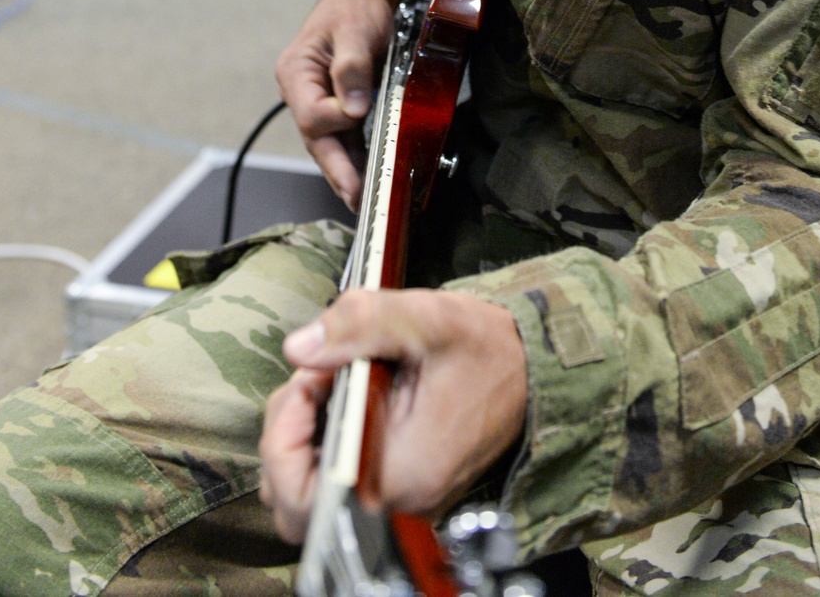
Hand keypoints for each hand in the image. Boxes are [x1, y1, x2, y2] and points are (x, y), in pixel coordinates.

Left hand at [258, 289, 527, 543]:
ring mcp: (402, 500)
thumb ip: (359, 323)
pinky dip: (327, 444)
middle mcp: (401, 501)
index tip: (310, 378)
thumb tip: (299, 347)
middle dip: (287, 434)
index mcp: (404, 472)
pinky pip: (340, 483)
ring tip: (329, 383)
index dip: (286, 433)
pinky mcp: (403, 488)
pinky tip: (346, 398)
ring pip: (312, 495)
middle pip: (296, 501)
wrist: (533, 368)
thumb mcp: (426, 318)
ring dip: (302, 440)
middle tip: (315, 377)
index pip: (302, 493)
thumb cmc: (488, 348)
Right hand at [276, 0, 425, 208]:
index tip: (362, 110)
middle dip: (338, 170)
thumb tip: (355, 109)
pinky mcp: (339, 102)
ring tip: (363, 199)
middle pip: (317, 138)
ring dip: (347, 170)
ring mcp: (319, 98)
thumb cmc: (356, 6)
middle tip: (356, 199)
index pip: (312, 114)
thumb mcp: (356, 32)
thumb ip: (352, 69)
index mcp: (296, 73)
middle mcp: (302, 90)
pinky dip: (355, 154)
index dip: (338, 119)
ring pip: (331, 142)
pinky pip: (345, 134)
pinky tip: (368, 174)